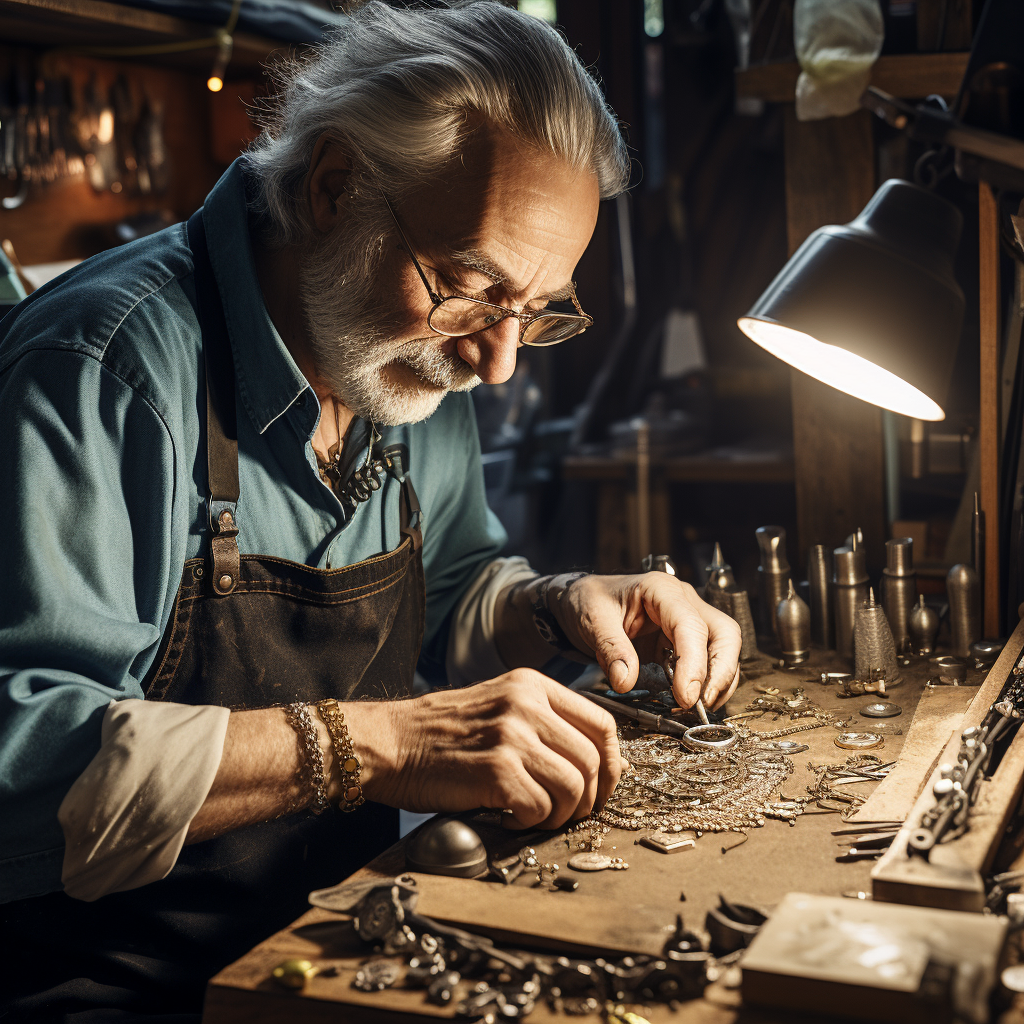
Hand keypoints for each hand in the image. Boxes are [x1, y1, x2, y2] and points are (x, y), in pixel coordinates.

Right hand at [346, 670, 623, 828]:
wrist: (388, 743)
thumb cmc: (442, 734)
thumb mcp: (500, 707)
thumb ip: (547, 724)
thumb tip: (604, 762)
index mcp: (532, 685)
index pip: (603, 723)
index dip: (612, 763)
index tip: (603, 786)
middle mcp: (526, 704)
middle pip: (594, 760)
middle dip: (590, 798)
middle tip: (569, 814)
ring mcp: (512, 735)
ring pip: (574, 787)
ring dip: (561, 815)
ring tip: (537, 817)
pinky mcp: (496, 770)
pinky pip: (541, 808)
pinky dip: (532, 823)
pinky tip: (511, 818)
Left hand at [555, 574, 740, 710]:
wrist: (582, 601)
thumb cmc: (589, 601)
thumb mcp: (592, 620)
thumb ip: (611, 649)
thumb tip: (626, 682)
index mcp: (660, 589)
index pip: (690, 624)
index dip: (694, 662)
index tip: (686, 696)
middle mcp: (683, 601)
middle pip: (724, 633)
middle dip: (721, 671)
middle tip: (703, 704)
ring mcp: (687, 620)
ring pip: (722, 648)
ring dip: (718, 680)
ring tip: (699, 708)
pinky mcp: (682, 642)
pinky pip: (707, 661)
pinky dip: (706, 683)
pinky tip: (690, 700)